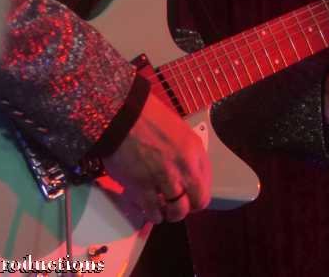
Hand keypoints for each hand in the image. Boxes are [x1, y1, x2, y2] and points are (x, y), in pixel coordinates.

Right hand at [102, 90, 211, 223]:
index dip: (197, 191)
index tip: (190, 194)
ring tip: (164, 211)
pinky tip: (150, 211)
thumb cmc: (147, 115)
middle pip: (198, 201)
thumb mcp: (176, 130)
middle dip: (189, 206)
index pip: (206, 181)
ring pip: (177, 211)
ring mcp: (165, 179)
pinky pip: (153, 211)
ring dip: (171, 213)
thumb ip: (184, 152)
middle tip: (179, 205)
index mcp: (194, 149)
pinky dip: (153, 214)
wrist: (122, 114)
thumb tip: (183, 170)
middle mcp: (184, 167)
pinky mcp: (143, 188)